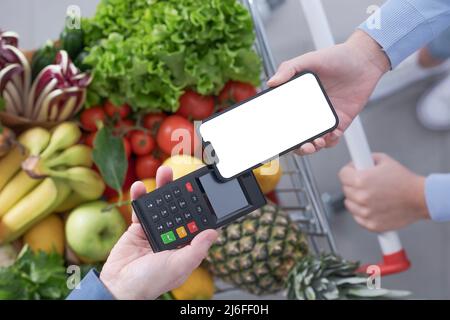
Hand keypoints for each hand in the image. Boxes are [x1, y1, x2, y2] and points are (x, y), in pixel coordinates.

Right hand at [100, 166, 217, 299]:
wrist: (119, 286)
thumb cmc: (151, 282)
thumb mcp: (179, 266)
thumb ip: (197, 250)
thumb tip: (214, 232)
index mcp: (186, 246)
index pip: (198, 223)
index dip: (203, 208)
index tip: (208, 191)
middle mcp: (173, 236)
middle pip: (180, 209)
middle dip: (183, 192)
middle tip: (187, 177)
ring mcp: (156, 230)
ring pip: (162, 205)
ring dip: (163, 187)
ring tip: (165, 171)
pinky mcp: (138, 228)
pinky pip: (141, 208)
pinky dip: (140, 196)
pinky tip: (140, 185)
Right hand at [268, 30, 390, 154]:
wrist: (365, 60)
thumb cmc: (337, 57)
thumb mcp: (309, 59)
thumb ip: (288, 69)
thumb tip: (271, 83)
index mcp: (298, 99)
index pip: (284, 118)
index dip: (279, 130)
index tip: (276, 136)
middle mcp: (310, 110)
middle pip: (298, 136)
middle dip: (297, 147)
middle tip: (300, 145)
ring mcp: (324, 117)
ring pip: (314, 141)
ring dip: (312, 147)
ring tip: (315, 143)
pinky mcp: (340, 121)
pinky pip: (332, 138)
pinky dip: (330, 141)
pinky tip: (330, 135)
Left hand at [339, 153, 428, 231]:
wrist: (420, 198)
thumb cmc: (405, 181)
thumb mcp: (384, 160)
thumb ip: (366, 159)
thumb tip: (357, 161)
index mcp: (361, 180)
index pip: (342, 174)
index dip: (349, 171)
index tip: (354, 172)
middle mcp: (361, 197)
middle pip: (346, 189)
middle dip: (354, 185)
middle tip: (368, 184)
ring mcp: (366, 212)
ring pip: (349, 204)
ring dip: (356, 200)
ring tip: (372, 195)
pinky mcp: (371, 224)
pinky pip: (358, 217)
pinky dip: (363, 213)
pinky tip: (374, 206)